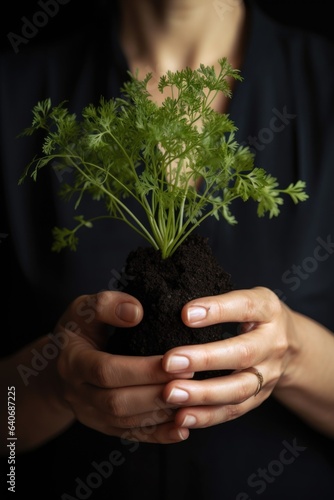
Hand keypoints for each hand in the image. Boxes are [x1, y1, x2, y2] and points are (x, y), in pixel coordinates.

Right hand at [55, 291, 192, 443]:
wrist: (59, 363)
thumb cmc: (78, 330)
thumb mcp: (84, 309)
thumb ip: (107, 305)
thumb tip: (136, 313)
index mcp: (72, 362)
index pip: (106, 371)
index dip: (140, 369)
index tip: (172, 360)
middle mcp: (78, 393)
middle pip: (118, 402)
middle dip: (156, 393)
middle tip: (191, 379)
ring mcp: (90, 414)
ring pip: (126, 423)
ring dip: (160, 413)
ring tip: (192, 399)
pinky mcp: (104, 426)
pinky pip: (131, 435)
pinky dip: (158, 435)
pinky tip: (183, 429)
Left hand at [161, 286, 292, 430]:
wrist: (291, 345)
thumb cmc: (254, 314)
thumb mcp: (245, 297)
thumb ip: (218, 302)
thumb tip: (172, 305)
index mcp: (268, 309)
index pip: (244, 306)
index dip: (216, 310)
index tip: (185, 314)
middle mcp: (273, 343)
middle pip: (242, 353)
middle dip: (204, 359)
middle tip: (169, 362)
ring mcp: (269, 374)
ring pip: (239, 388)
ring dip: (202, 394)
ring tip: (170, 393)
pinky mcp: (260, 397)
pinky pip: (234, 410)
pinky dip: (207, 416)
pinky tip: (182, 417)